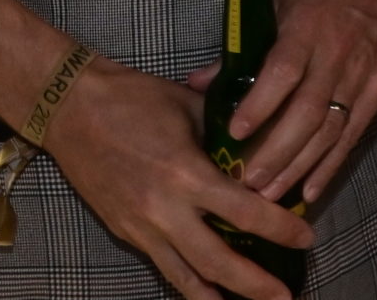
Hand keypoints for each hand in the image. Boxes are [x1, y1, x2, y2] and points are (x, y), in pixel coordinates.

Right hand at [45, 62, 312, 299]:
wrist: (70, 108)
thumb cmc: (134, 97)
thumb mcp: (190, 105)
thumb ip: (227, 131)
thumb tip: (264, 142)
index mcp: (186, 173)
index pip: (244, 211)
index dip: (279, 228)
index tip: (306, 237)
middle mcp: (164, 209)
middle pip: (217, 261)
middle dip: (255, 284)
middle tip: (286, 298)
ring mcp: (141, 227)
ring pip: (187, 277)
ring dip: (221, 297)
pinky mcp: (125, 233)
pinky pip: (163, 268)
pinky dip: (188, 287)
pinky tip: (208, 297)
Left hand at [183, 0, 376, 203]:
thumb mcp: (279, 2)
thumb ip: (243, 47)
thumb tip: (200, 83)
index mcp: (307, 30)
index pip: (284, 72)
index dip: (261, 105)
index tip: (235, 133)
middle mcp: (337, 57)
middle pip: (308, 112)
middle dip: (277, 151)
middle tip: (247, 183)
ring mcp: (361, 78)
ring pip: (329, 131)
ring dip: (299, 167)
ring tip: (270, 195)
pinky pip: (352, 136)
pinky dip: (331, 166)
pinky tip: (310, 191)